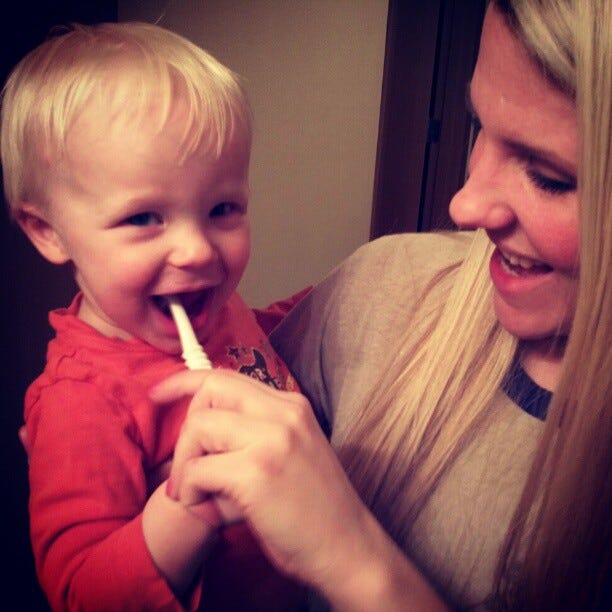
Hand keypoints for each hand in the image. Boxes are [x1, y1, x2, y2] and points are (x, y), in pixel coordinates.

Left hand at [149, 369, 373, 590]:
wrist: (348, 548)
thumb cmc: (313, 508)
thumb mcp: (290, 452)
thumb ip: (252, 432)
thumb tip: (196, 427)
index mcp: (291, 406)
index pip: (227, 376)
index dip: (185, 381)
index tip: (159, 392)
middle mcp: (284, 413)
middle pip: (208, 392)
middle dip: (186, 430)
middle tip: (190, 468)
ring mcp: (273, 439)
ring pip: (198, 428)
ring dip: (184, 464)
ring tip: (197, 492)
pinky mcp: (258, 472)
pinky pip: (197, 470)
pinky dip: (188, 490)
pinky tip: (204, 508)